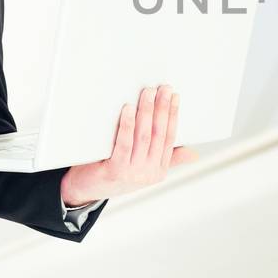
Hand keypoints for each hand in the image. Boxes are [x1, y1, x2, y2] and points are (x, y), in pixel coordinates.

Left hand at [61, 84, 197, 205]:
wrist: (85, 190)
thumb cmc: (113, 173)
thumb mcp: (143, 168)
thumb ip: (166, 159)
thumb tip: (193, 153)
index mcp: (158, 170)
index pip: (170, 137)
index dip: (173, 115)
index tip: (174, 96)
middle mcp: (148, 173)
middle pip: (158, 134)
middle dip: (162, 108)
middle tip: (163, 88)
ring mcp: (133, 173)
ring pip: (144, 136)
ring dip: (147, 111)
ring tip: (147, 93)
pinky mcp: (115, 171)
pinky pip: (125, 143)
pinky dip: (128, 124)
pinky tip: (128, 109)